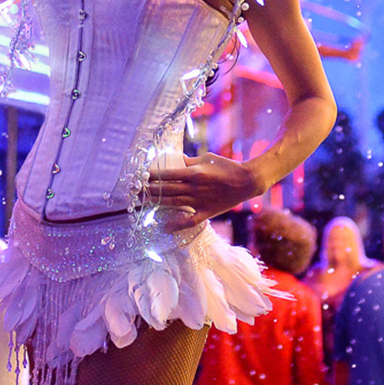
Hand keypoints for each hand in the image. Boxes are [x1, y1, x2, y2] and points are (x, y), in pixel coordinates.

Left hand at [145, 153, 262, 232]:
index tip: (141, 176)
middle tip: (137, 192)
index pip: (167, 174)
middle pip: (166, 190)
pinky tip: (164, 227)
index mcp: (193, 173)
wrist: (246, 181)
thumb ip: (190, 160)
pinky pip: (189, 220)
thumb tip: (176, 160)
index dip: (152, 176)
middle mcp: (193, 188)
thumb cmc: (227, 166)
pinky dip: (176, 225)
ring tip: (143, 204)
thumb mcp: (207, 158)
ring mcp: (199, 201)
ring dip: (157, 204)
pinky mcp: (206, 212)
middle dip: (150, 190)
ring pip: (173, 203)